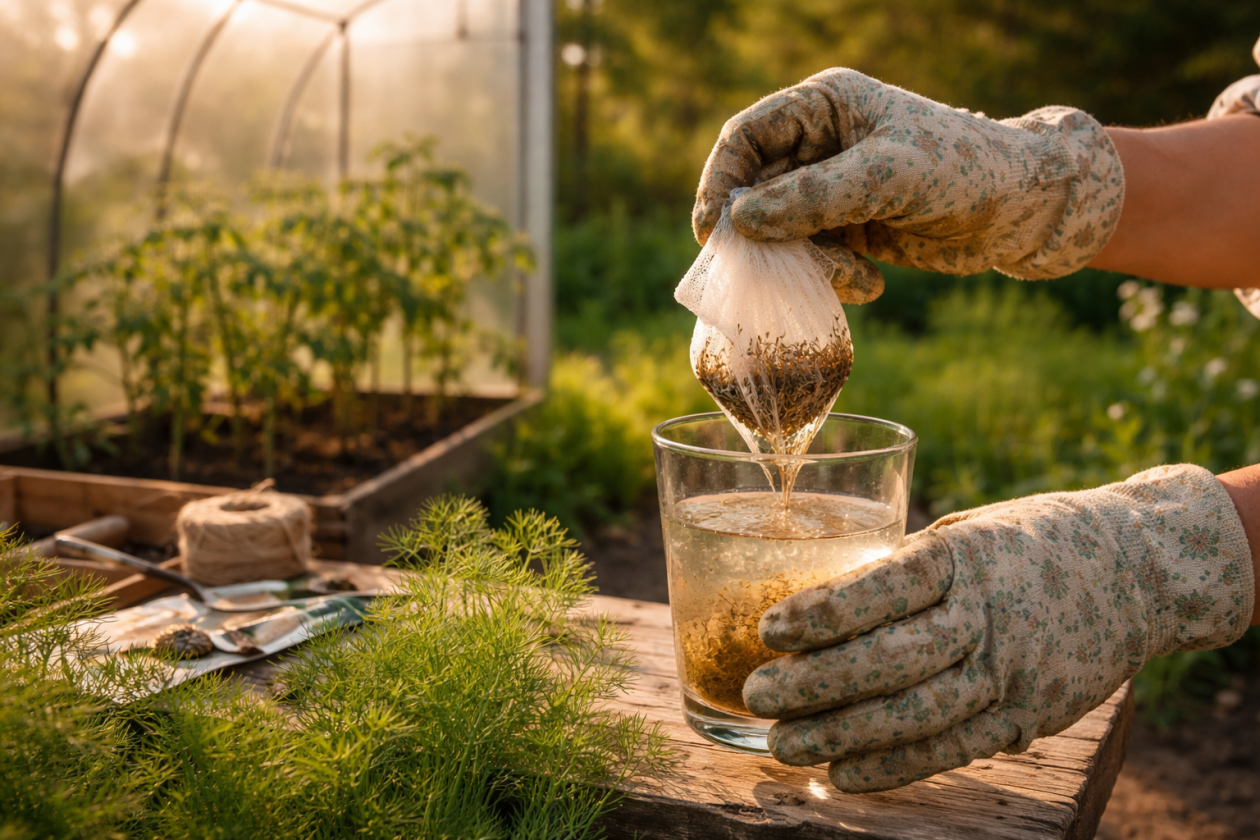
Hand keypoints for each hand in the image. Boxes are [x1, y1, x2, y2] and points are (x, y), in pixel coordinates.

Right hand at [693, 69, 1124, 301]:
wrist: (1024, 211)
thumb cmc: (963, 171)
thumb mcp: (888, 177)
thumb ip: (813, 196)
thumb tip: (740, 220)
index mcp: (823, 107)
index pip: (745, 138)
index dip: (720, 182)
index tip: (713, 232)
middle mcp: (819, 146)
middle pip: (755, 193)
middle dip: (765, 237)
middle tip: (774, 273)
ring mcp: (831, 191)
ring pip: (781, 235)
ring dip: (808, 265)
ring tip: (852, 277)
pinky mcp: (848, 230)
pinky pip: (813, 260)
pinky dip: (834, 279)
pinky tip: (872, 284)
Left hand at [742, 465, 1254, 792]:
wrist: (1142, 570)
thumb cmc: (1032, 541)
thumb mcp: (969, 531)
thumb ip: (907, 567)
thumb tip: (826, 603)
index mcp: (966, 556)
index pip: (885, 587)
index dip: (824, 612)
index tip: (769, 630)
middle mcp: (989, 615)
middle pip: (893, 659)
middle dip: (818, 683)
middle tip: (759, 694)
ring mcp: (1013, 670)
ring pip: (918, 713)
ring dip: (844, 734)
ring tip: (784, 744)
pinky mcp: (1030, 714)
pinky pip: (955, 748)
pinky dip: (896, 766)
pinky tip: (844, 774)